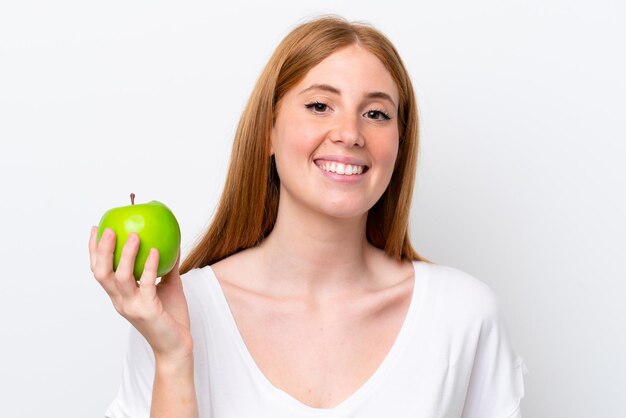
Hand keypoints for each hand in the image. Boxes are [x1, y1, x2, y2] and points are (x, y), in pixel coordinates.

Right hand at [88, 226, 192, 361]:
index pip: (100, 271)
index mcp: (120, 296)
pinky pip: (147, 284)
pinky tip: (156, 251)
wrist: (177, 346)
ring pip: (121, 277)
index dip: (94, 250)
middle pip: (102, 273)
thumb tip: (171, 241)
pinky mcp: (147, 310)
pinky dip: (150, 266)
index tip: (97, 228)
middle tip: (109, 228)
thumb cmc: (171, 316)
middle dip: (102, 250)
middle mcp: (120, 301)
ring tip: (134, 235)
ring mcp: (132, 306)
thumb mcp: (168, 286)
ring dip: (126, 254)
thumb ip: (166, 267)